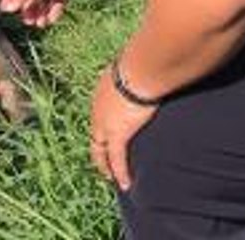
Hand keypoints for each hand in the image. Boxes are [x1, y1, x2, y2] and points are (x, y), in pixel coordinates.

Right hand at [1, 0, 83, 26]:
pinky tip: (52, 18)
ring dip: (41, 13)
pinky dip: (54, 10)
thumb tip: (8, 10)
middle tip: (28, 22)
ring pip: (43, 2)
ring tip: (41, 24)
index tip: (4, 11)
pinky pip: (56, 1)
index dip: (8, 0)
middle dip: (29, 11)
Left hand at [89, 65, 156, 191]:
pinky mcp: (118, 135)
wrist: (141, 68)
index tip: (106, 134)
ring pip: (100, 151)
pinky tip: (125, 184)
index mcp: (101, 90)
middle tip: (102, 162)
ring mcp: (105, 123)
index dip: (101, 126)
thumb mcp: (135, 63)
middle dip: (98, 149)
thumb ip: (138, 67)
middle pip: (94, 135)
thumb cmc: (142, 61)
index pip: (98, 113)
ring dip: (105, 165)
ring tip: (110, 177)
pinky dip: (120, 173)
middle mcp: (97, 109)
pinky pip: (117, 160)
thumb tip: (150, 60)